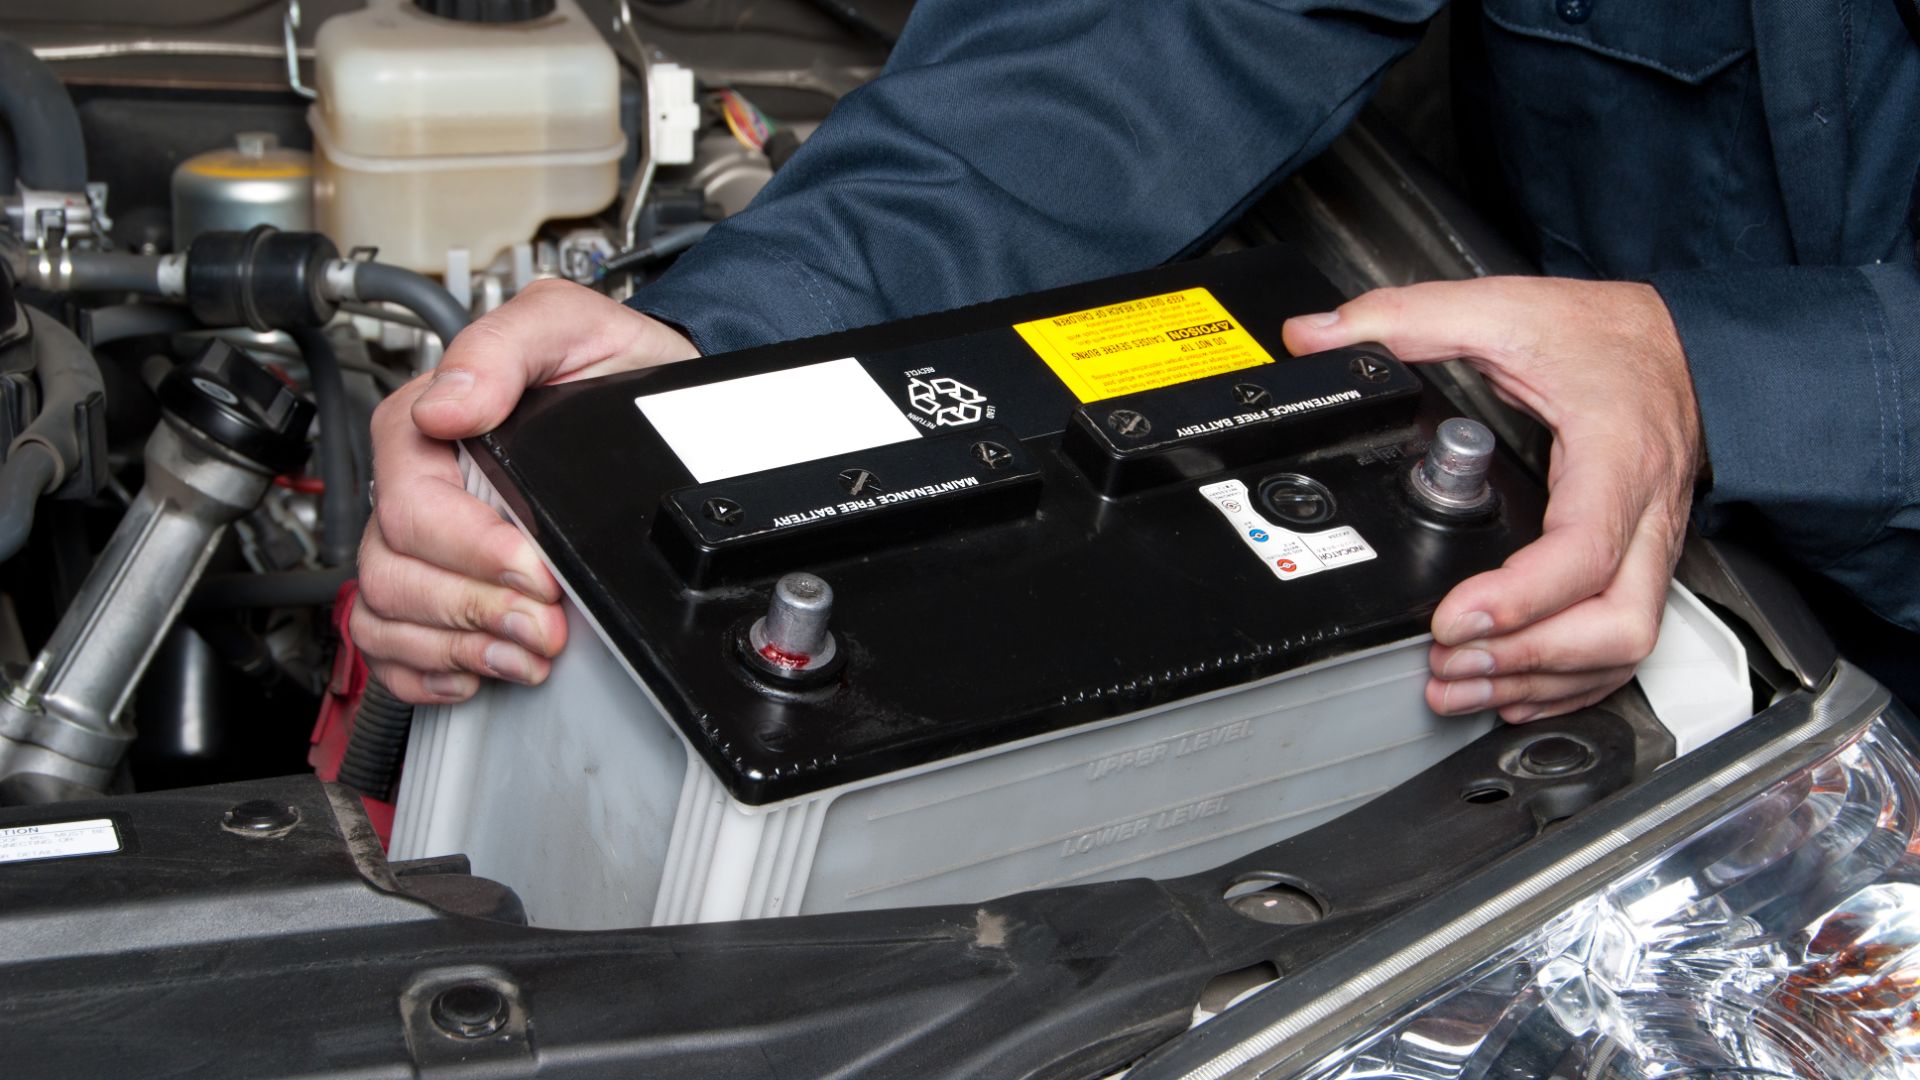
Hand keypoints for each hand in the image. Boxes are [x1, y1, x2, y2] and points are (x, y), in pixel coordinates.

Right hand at [352, 279, 699, 703]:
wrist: (655, 401)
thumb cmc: (610, 364)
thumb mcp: (571, 325)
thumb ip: (506, 345)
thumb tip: (450, 403)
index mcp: (428, 424)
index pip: (410, 504)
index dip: (471, 549)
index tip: (535, 569)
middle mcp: (420, 486)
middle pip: (394, 571)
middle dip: (474, 609)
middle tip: (545, 624)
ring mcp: (425, 541)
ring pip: (386, 614)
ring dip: (458, 647)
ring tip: (528, 651)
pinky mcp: (443, 584)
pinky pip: (392, 646)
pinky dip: (428, 670)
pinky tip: (480, 666)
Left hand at [1283, 277, 1700, 722]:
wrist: (1688, 339)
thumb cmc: (1609, 334)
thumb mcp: (1504, 308)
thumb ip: (1406, 318)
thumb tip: (1315, 337)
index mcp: (1616, 456)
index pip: (1583, 552)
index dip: (1518, 600)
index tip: (1450, 618)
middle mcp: (1646, 513)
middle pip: (1618, 624)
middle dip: (1528, 660)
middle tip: (1448, 661)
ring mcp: (1653, 545)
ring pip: (1625, 646)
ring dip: (1541, 680)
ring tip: (1460, 683)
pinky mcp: (1645, 563)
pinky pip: (1624, 643)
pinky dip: (1568, 678)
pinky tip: (1512, 686)